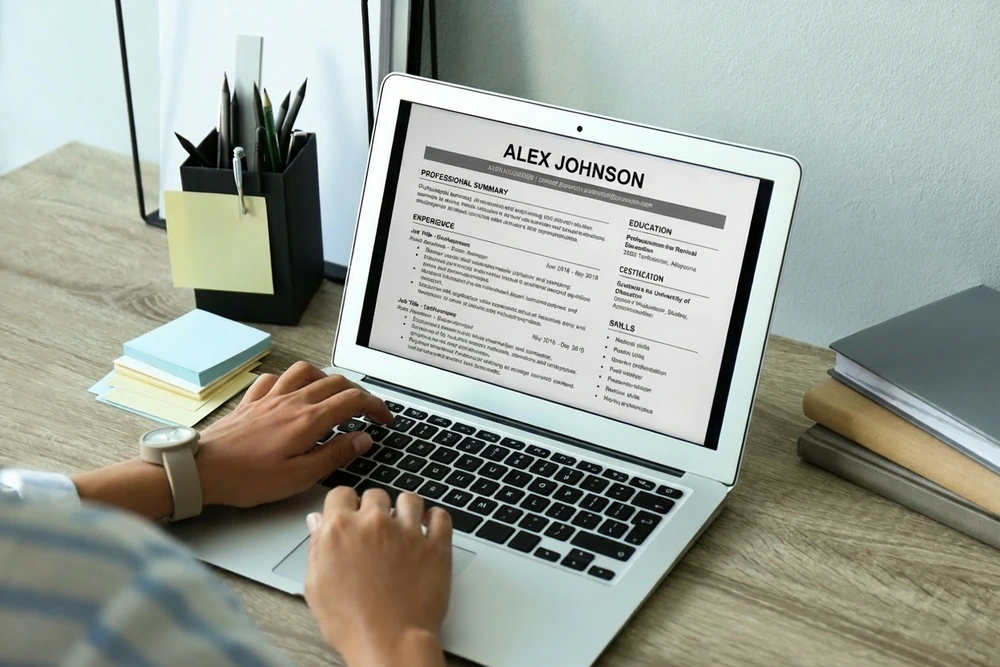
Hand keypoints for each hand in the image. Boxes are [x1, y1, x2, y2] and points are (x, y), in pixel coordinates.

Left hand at [196, 361, 392, 507]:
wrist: (202, 470)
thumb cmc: (247, 478)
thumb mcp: (300, 477)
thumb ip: (335, 454)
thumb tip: (362, 439)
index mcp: (308, 420)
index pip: (353, 401)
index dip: (375, 406)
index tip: (384, 419)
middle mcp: (292, 401)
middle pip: (336, 382)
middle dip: (359, 393)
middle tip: (367, 411)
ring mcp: (270, 398)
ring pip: (307, 371)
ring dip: (327, 379)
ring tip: (334, 395)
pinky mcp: (252, 402)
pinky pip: (275, 378)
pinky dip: (289, 381)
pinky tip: (291, 392)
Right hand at [305, 488, 451, 666]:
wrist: (388, 642)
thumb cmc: (351, 623)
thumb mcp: (316, 586)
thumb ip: (317, 547)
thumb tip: (317, 522)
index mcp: (340, 529)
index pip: (341, 493)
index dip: (345, 504)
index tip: (350, 514)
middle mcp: (374, 524)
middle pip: (375, 494)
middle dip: (374, 508)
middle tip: (375, 529)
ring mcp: (407, 532)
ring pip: (409, 499)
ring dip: (405, 509)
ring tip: (404, 525)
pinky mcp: (435, 545)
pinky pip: (441, 516)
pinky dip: (436, 519)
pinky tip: (430, 528)